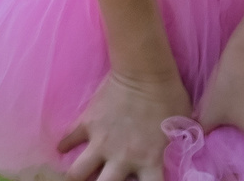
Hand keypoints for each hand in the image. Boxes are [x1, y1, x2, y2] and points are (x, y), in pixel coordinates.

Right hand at [60, 70, 190, 180]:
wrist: (144, 72)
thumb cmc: (170, 98)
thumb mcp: (181, 129)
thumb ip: (174, 147)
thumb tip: (181, 152)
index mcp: (150, 162)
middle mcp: (123, 158)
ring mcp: (101, 141)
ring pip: (78, 172)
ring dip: (77, 176)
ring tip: (77, 176)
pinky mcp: (87, 123)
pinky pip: (69, 139)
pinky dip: (65, 144)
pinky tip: (63, 148)